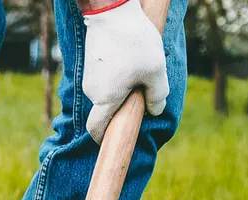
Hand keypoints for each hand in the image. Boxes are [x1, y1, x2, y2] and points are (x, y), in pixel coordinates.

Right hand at [81, 0, 168, 143]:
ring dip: (121, 86)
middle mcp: (92, 91)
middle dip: (122, 105)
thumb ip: (158, 96)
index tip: (113, 139)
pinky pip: (104, 77)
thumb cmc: (134, 42)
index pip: (96, 129)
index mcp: (106, 99)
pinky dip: (115, 74)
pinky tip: (128, 57)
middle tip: (142, 89)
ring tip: (137, 66)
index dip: (103, 138)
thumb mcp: (156, 71)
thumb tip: (155, 111)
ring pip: (106, 91)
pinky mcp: (90, 62)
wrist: (111, 10)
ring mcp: (89, 76)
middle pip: (106, 108)